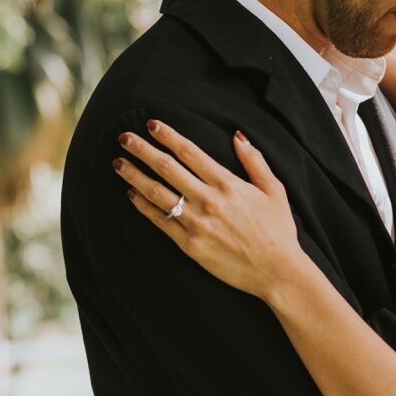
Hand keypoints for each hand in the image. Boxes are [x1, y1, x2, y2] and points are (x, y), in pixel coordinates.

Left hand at [114, 120, 304, 296]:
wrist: (276, 271)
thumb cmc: (278, 229)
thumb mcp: (274, 189)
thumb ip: (254, 161)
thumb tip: (237, 135)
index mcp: (228, 183)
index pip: (190, 152)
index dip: (168, 136)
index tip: (151, 125)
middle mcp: (208, 200)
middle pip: (167, 168)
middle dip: (142, 150)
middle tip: (124, 137)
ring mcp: (196, 223)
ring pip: (157, 193)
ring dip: (134, 175)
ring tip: (118, 163)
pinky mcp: (189, 244)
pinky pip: (160, 221)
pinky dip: (143, 206)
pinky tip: (131, 194)